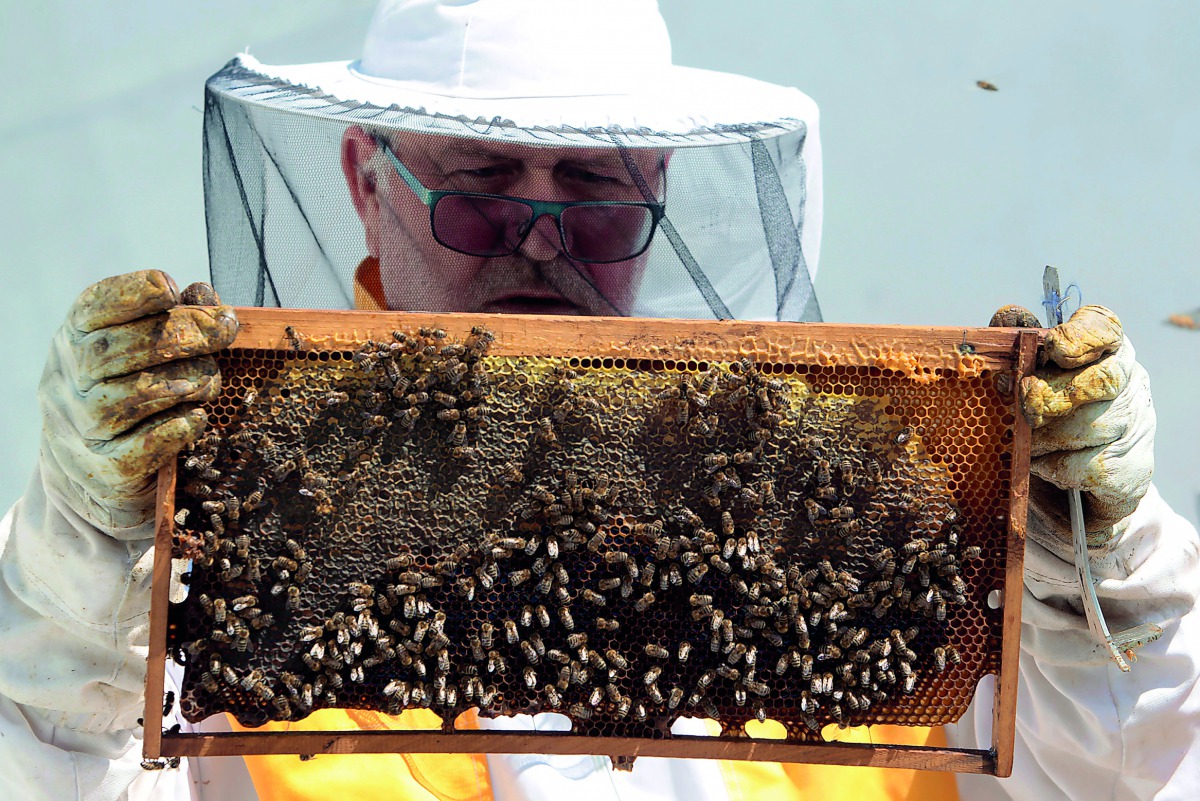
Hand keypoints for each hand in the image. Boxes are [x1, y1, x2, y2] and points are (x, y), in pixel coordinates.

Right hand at [38, 271, 238, 529]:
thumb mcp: (139, 349)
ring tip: (210, 381)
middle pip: (117, 350)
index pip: (92, 307)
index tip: (172, 289)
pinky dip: (177, 428)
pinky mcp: (106, 470)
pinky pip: (144, 446)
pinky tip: (198, 418)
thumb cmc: (129, 392)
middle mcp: (69, 381)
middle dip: (182, 334)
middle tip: (222, 331)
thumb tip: (205, 295)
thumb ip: (174, 318)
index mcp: (74, 338)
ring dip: (186, 381)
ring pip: (132, 397)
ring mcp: (82, 427)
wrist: (93, 470)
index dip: (132, 293)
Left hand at [990, 304, 1154, 544]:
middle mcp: (1128, 382)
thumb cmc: (1037, 423)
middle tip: (1028, 407)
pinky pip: (1092, 466)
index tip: (1055, 347)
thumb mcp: (1020, 383)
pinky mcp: (1136, 467)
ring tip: (1027, 445)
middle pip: (1103, 379)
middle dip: (1055, 395)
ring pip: (1092, 427)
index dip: (1082, 335)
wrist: (1061, 490)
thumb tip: (1010, 315)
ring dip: (1046, 440)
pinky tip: (1047, 466)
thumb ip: (1014, 347)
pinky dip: (1058, 468)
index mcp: (1101, 350)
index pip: (1104, 328)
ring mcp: (1138, 424)